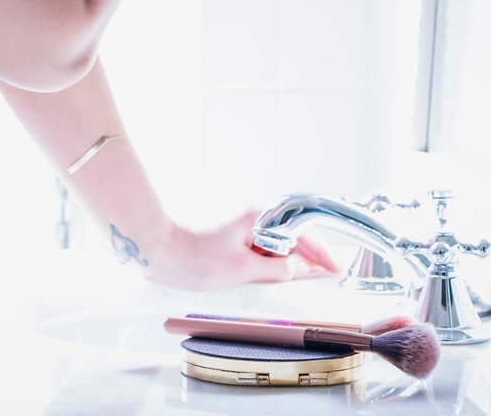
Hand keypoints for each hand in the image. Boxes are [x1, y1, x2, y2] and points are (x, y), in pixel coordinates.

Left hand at [136, 207, 343, 290]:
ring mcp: (238, 221)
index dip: (321, 252)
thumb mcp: (241, 270)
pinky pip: (257, 242)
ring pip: (274, 239)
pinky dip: (269, 257)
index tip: (335, 268)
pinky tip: (273, 272)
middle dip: (308, 254)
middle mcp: (250, 213)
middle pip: (290, 232)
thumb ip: (275, 270)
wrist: (155, 247)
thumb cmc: (192, 257)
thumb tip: (297, 269)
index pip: (302, 232)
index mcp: (258, 216)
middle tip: (325, 273)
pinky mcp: (228, 231)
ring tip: (302, 277)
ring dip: (288, 257)